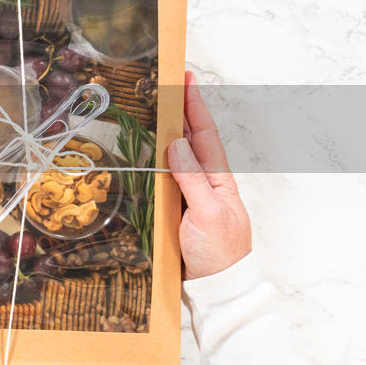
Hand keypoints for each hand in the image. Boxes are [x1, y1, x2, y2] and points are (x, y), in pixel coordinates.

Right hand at [167, 71, 251, 279]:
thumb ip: (192, 179)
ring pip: (177, 157)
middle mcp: (205, 183)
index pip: (204, 134)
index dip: (194, 105)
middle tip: (166, 84)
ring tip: (153, 109)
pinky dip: (157, 159)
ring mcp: (191, 195)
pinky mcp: (176, 210)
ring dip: (167, 131)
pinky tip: (146, 153)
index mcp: (218, 180)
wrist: (217, 286)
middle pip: (191, 139)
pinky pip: (166, 177)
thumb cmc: (219, 251)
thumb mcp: (207, 213)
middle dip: (181, 110)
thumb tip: (176, 143)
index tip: (185, 78)